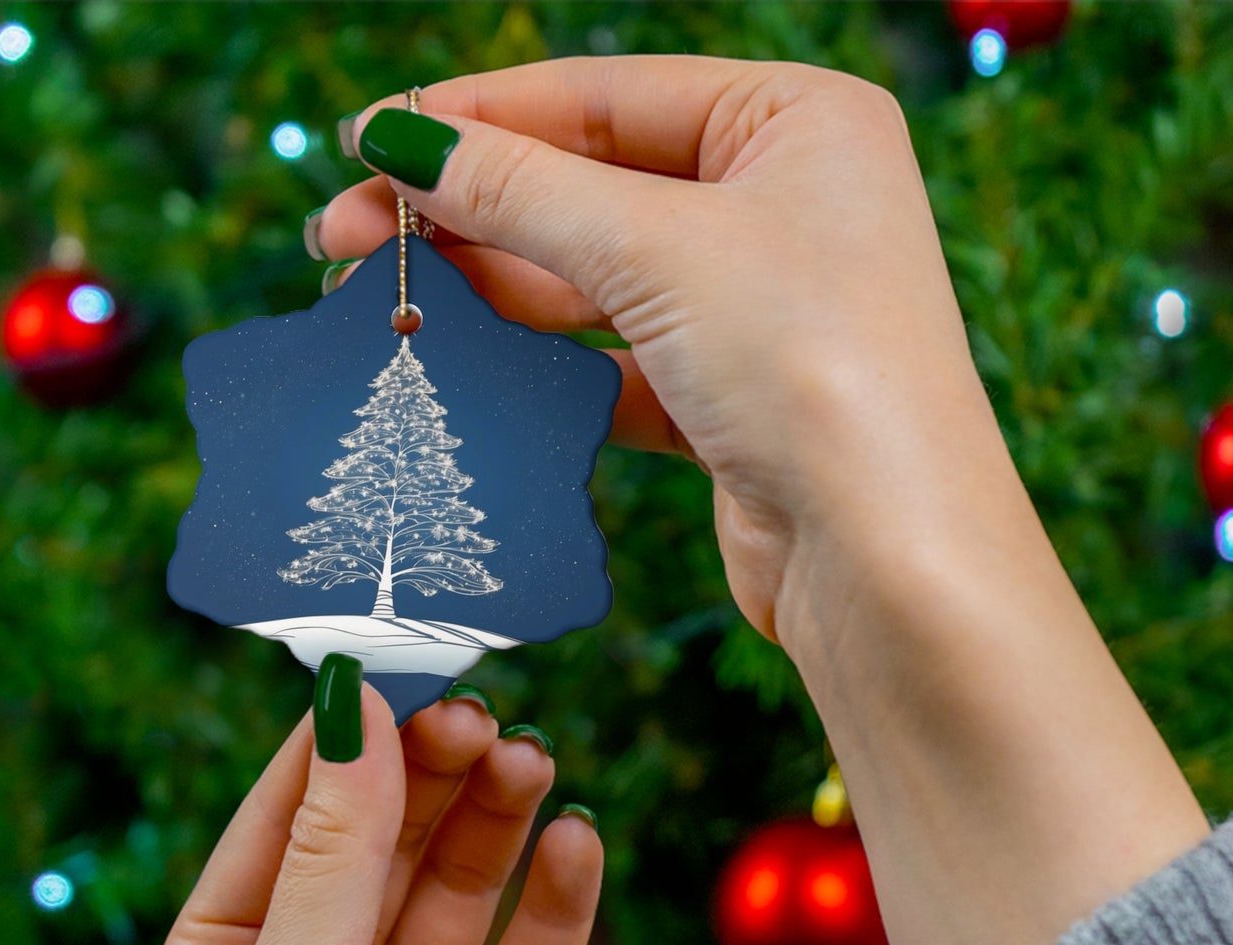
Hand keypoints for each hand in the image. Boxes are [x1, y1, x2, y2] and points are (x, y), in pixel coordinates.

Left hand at [146, 683, 600, 944]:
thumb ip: (333, 852)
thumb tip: (353, 706)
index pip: (291, 811)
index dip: (347, 735)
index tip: (402, 658)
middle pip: (387, 837)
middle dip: (433, 771)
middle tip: (484, 713)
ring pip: (463, 886)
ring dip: (498, 820)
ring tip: (534, 762)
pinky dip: (558, 901)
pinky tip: (578, 844)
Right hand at [317, 56, 999, 643]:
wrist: (887, 561)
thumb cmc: (812, 369)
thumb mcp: (658, 250)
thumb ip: (522, 191)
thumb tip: (401, 141)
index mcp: (797, 121)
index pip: (603, 96)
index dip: (476, 117)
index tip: (366, 141)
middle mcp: (785, 204)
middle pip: (591, 186)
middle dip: (469, 209)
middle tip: (344, 235)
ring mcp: (759, 307)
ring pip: (598, 278)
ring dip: (495, 287)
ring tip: (388, 296)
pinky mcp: (732, 400)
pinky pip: (616, 361)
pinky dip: (546, 364)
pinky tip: (469, 363)